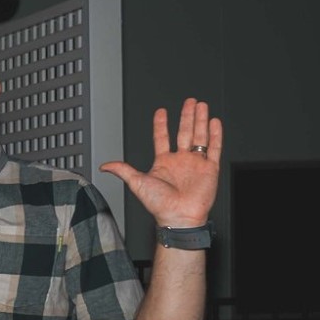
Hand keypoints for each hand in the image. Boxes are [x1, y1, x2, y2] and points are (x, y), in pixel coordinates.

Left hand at [100, 98, 222, 228]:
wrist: (178, 217)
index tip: (161, 111)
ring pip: (200, 136)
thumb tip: (104, 166)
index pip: (162, 138)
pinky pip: (214, 148)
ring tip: (201, 105)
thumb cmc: (158, 205)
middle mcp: (180, 161)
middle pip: (184, 132)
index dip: (161, 125)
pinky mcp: (209, 168)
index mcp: (163, 163)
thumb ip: (123, 170)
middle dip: (187, 116)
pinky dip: (215, 134)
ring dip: (200, 120)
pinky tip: (214, 122)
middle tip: (190, 102)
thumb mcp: (137, 183)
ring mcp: (195, 163)